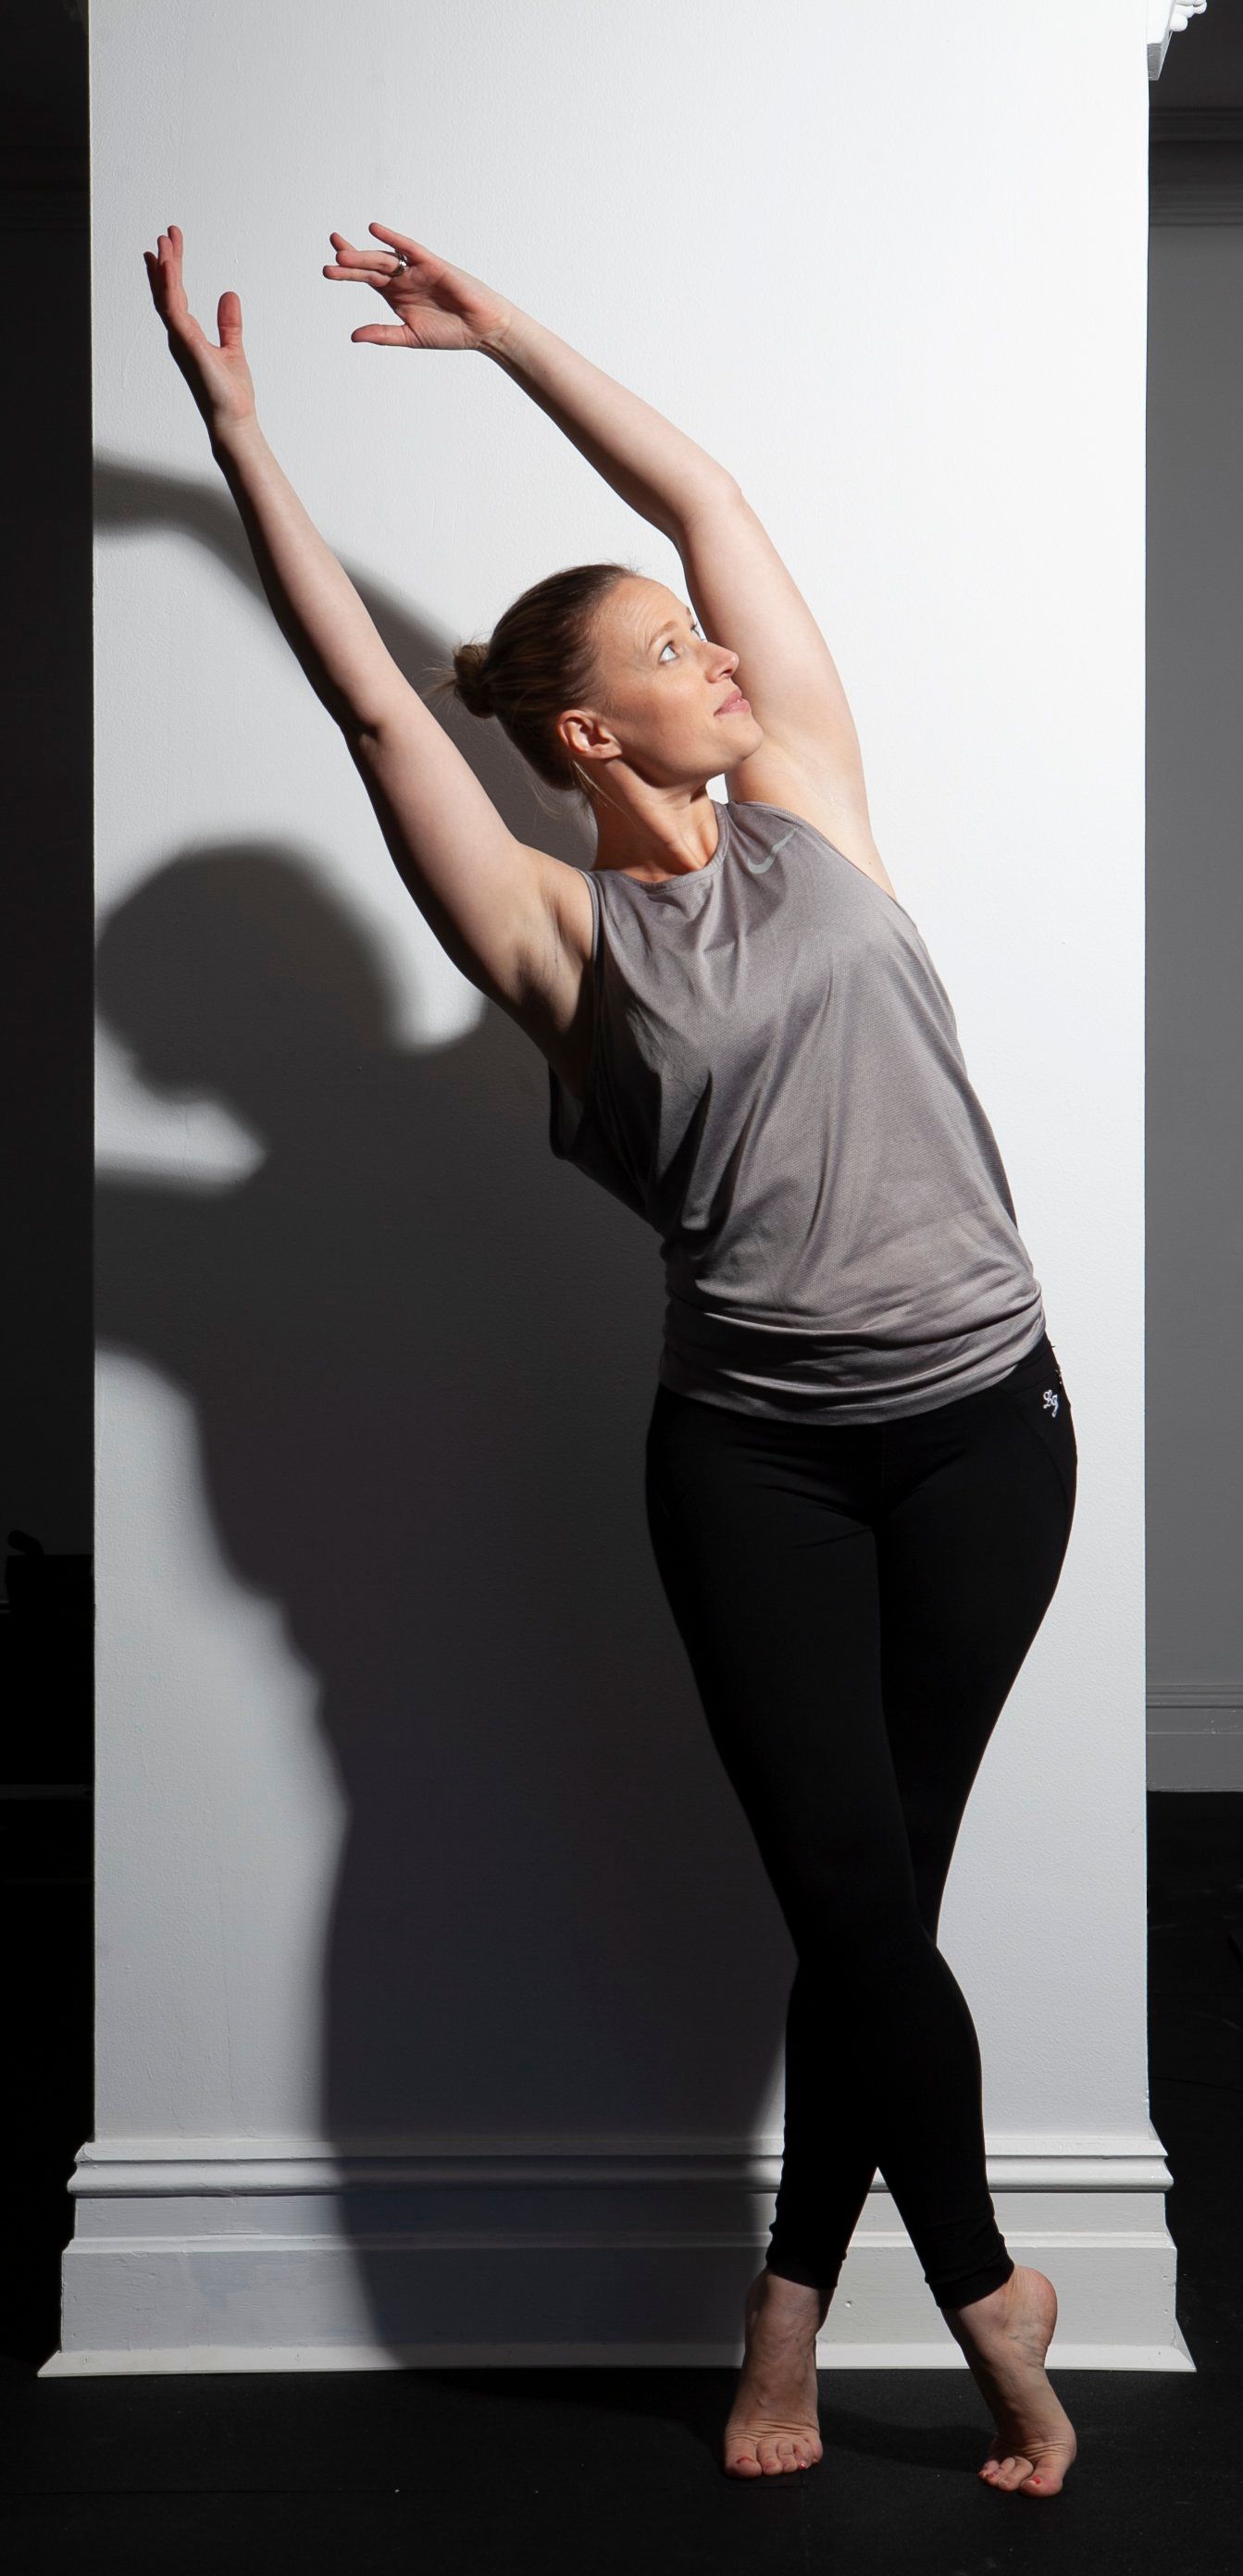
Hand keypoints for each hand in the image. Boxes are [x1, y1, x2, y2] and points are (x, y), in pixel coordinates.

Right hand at [142, 224, 257, 438]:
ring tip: (164, 241)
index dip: (173, 270)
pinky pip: (173, 308)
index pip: (177, 296)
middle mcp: (180, 335)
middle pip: (167, 291)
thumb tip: (229, 295)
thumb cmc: (231, 393)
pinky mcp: (187, 343)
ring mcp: (180, 339)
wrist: (234, 419)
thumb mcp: (233, 348)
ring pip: (166, 295)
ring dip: (164, 267)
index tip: (173, 246)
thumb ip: (229, 323)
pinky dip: (170, 285)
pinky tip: (170, 265)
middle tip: (165, 234)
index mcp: (189, 335)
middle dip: (165, 262)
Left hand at [322, 222, 512, 353]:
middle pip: (370, 265)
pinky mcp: (431, 264)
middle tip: (330, 258)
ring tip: (342, 253)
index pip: (366, 278)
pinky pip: (408, 248)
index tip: (328, 268)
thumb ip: (382, 334)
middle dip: (350, 260)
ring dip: (363, 255)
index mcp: (396, 295)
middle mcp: (403, 279)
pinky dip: (392, 238)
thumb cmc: (450, 332)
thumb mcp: (410, 336)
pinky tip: (375, 230)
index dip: (347, 272)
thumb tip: (353, 336)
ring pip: (383, 258)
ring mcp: (416, 270)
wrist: (481, 328)